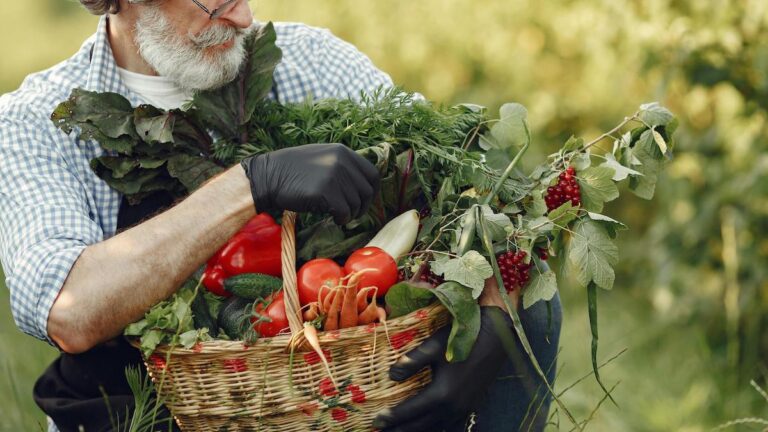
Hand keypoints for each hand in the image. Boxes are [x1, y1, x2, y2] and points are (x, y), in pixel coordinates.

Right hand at [241, 143, 379, 223]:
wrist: (269, 176)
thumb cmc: (293, 171)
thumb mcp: (322, 158)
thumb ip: (342, 166)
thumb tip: (361, 185)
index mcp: (343, 152)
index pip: (372, 174)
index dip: (372, 192)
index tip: (363, 202)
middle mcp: (342, 162)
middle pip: (367, 191)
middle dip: (361, 207)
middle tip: (350, 214)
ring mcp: (334, 176)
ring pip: (356, 204)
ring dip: (349, 214)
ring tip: (337, 216)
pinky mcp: (326, 192)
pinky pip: (344, 212)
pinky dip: (342, 219)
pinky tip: (333, 219)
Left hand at [373, 306, 513, 431]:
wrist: (496, 338)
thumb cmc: (463, 339)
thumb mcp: (433, 346)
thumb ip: (411, 362)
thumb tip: (391, 375)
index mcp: (442, 394)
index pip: (410, 411)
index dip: (392, 418)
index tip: (376, 421)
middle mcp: (453, 407)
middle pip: (421, 426)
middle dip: (400, 430)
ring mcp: (464, 408)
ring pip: (435, 427)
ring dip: (416, 431)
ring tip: (399, 431)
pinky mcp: (471, 405)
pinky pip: (448, 424)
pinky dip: (433, 427)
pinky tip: (425, 425)